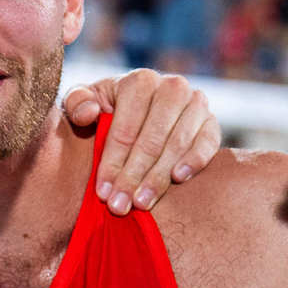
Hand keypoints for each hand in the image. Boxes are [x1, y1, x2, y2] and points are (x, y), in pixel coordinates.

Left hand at [65, 70, 221, 213]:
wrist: (138, 111)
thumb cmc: (105, 110)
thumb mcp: (83, 102)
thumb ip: (76, 103)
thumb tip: (89, 112)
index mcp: (139, 81)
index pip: (125, 129)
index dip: (111, 163)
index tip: (102, 192)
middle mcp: (172, 87)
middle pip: (152, 139)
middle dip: (133, 176)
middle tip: (120, 206)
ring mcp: (195, 103)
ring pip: (178, 144)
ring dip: (158, 177)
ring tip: (141, 203)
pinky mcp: (211, 121)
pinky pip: (208, 142)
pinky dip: (195, 160)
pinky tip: (178, 179)